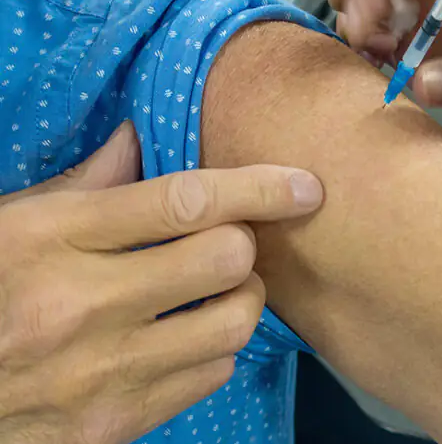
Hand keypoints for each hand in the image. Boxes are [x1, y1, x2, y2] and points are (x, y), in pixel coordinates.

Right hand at [0, 123, 323, 443]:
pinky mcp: (114, 425)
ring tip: (214, 290)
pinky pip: (212, 374)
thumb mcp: (12, 223)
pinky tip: (186, 336)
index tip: (305, 186)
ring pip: (234, 322)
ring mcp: (101, 372)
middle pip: (226, 259)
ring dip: (240, 298)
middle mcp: (81, 305)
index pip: (184, 202)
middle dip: (243, 244)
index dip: (258, 188)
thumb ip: (86, 182)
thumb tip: (144, 134)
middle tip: (228, 242)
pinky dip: (214, 348)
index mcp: (52, 239)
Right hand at [330, 0, 441, 128]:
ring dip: (357, 30)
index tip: (365, 26)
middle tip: (364, 39)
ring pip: (367, 13)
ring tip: (376, 57)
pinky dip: (365, 57)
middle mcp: (430, 5)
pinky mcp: (416, 62)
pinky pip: (377, 50)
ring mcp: (420, 32)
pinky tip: (378, 73)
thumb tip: (419, 86)